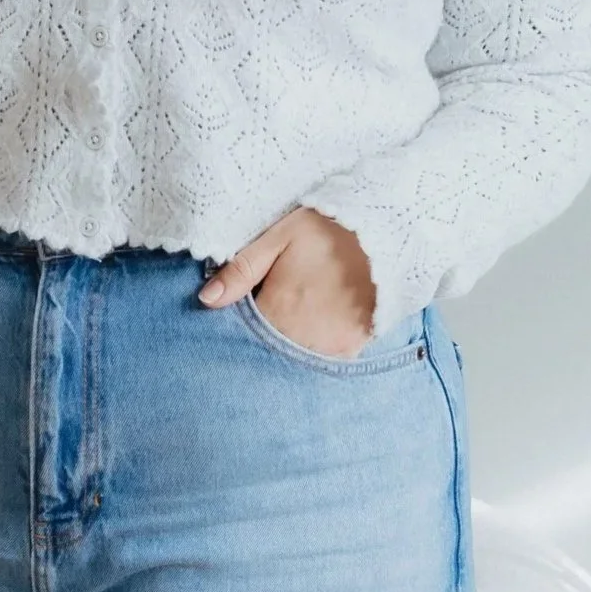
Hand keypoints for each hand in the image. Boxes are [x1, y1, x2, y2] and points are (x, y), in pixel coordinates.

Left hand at [198, 206, 380, 357]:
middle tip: (278, 309)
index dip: (242, 324)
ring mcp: (328, 347)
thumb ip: (241, 270)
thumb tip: (205, 300)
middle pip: (269, 350)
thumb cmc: (326, 230)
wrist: (385, 233)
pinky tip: (317, 326)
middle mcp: (300, 337)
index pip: (244, 335)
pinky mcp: (352, 349)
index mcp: (277, 310)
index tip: (252, 306)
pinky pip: (324, 361)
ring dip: (290, 345)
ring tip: (298, 317)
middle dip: (264, 338)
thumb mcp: (278, 238)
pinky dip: (316, 349)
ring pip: (295, 358)